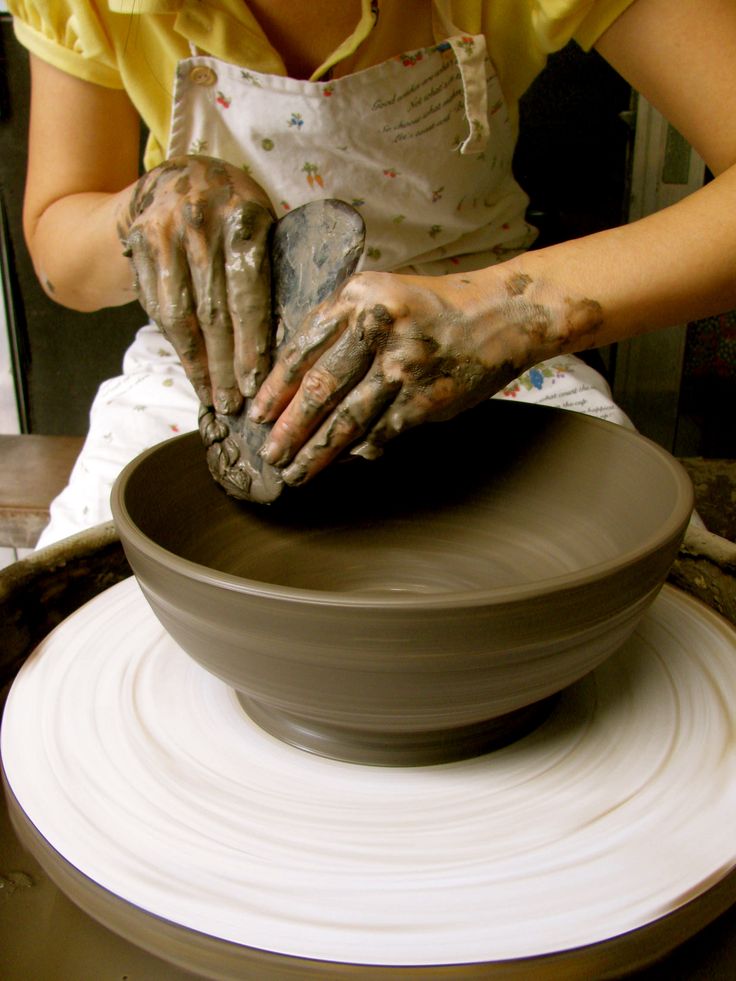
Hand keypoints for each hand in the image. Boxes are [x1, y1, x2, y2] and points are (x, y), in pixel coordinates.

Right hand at [119, 155, 274, 413]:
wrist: (176, 179)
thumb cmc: (235, 215)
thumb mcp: (262, 225)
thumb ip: (270, 271)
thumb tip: (286, 344)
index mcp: (243, 216)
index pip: (247, 291)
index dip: (251, 342)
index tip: (255, 383)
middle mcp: (199, 222)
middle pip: (212, 311)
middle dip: (225, 365)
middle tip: (233, 404)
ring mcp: (163, 234)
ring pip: (181, 315)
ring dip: (198, 364)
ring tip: (213, 397)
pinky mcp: (138, 247)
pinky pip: (157, 308)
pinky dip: (176, 345)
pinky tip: (193, 371)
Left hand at [248, 268, 596, 485]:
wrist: (498, 314)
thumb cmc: (432, 307)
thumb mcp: (380, 294)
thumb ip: (341, 328)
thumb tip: (296, 379)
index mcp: (358, 296)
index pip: (303, 348)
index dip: (275, 386)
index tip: (258, 413)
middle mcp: (377, 327)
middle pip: (320, 387)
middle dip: (289, 428)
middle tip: (269, 454)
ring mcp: (403, 365)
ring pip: (348, 419)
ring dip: (317, 452)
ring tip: (295, 472)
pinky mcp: (424, 398)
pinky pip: (381, 432)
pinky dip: (360, 450)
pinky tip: (343, 463)